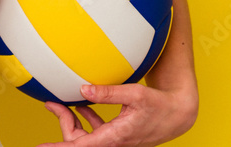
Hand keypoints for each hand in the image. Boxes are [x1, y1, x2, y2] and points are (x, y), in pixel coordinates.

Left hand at [37, 82, 197, 146]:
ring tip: (59, 103)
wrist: (178, 114)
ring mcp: (116, 140)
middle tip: (52, 103)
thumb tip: (82, 89)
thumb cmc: (159, 105)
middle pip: (78, 139)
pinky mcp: (119, 134)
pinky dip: (86, 119)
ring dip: (72, 121)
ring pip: (86, 136)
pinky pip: (96, 131)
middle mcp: (114, 142)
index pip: (81, 146)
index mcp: (115, 137)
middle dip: (63, 123)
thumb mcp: (135, 94)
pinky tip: (81, 106)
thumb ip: (108, 92)